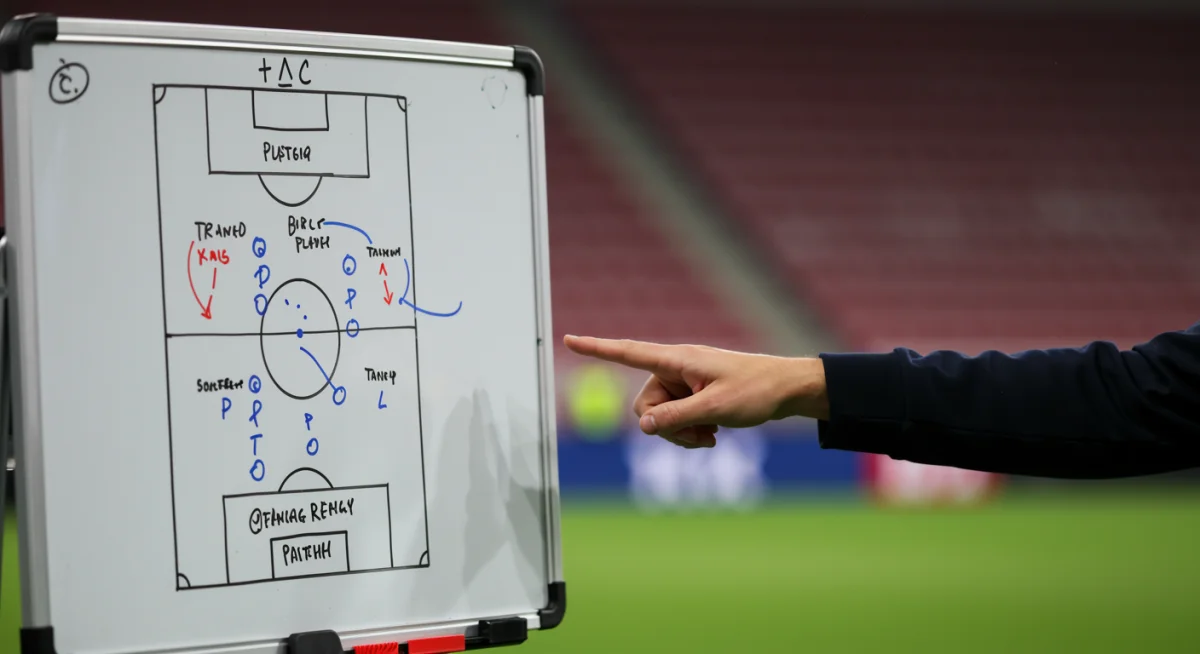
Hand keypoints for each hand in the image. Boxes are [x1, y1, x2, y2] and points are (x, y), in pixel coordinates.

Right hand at [563, 335, 828, 447]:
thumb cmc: (755, 391)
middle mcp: (676, 369)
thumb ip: (675, 417)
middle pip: (645, 404)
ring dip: (680, 433)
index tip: (569, 339)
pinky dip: (690, 431)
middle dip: (665, 427)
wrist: (786, 390)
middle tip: (700, 436)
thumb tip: (641, 425)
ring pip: (660, 417)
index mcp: (677, 360)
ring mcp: (684, 383)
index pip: (628, 352)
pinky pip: (675, 420)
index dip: (597, 348)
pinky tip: (714, 434)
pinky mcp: (694, 396)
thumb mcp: (715, 408)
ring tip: (712, 436)